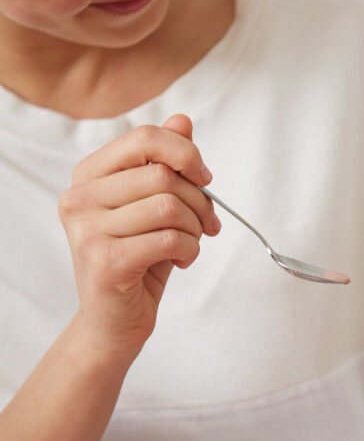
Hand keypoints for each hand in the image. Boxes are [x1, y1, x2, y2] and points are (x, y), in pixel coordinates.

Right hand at [57, 114, 218, 361]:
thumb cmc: (139, 257)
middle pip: (163, 175)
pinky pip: (170, 239)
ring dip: (196, 229)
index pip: (144, 138)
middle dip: (200, 200)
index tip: (205, 178)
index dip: (186, 153)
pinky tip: (181, 261)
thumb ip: (166, 162)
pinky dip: (190, 251)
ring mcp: (87, 230)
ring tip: (190, 244)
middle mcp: (78, 198)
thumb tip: (183, 120)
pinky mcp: (105, 261)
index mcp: (88, 175)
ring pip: (169, 207)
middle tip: (207, 225)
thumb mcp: (155, 204)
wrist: (115, 320)